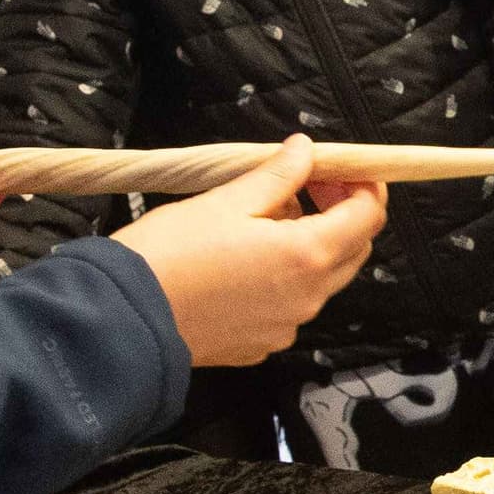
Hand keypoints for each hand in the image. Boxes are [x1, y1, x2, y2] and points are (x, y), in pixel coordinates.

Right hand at [110, 136, 386, 367]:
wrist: (125, 318)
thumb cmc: (170, 253)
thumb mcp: (227, 199)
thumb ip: (278, 174)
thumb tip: (305, 150)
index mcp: (307, 255)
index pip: (369, 215)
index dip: (362, 183)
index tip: (334, 168)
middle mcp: (308, 297)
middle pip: (353, 248)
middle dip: (341, 211)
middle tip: (305, 184)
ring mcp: (287, 326)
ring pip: (322, 278)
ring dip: (311, 244)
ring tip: (264, 219)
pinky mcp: (261, 344)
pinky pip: (290, 305)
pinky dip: (284, 277)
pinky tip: (245, 260)